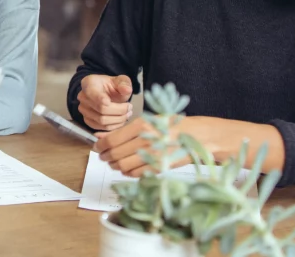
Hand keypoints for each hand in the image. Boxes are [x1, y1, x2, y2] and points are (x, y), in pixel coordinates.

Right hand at [77, 74, 133, 130]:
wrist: (107, 93)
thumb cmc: (113, 86)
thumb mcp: (121, 80)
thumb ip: (124, 83)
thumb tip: (126, 90)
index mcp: (89, 83)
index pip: (92, 92)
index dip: (99, 98)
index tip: (108, 102)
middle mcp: (83, 97)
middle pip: (101, 109)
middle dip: (119, 110)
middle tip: (130, 108)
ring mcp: (84, 110)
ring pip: (102, 120)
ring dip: (118, 119)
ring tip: (128, 114)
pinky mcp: (88, 121)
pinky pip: (102, 127)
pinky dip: (114, 126)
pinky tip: (121, 120)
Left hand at [93, 116, 231, 177]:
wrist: (196, 136)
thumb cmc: (170, 126)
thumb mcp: (147, 121)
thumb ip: (123, 130)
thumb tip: (100, 136)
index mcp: (141, 126)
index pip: (111, 140)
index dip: (100, 146)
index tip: (98, 147)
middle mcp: (145, 140)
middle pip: (115, 154)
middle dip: (105, 157)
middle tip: (103, 157)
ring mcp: (152, 155)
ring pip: (123, 166)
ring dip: (115, 166)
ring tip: (114, 163)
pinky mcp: (158, 167)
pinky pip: (136, 174)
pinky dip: (127, 173)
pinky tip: (127, 168)